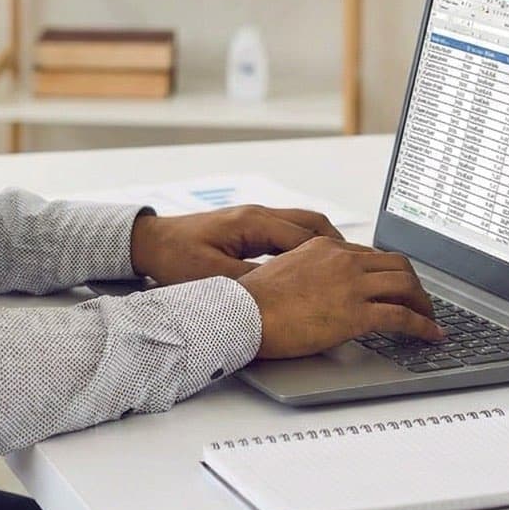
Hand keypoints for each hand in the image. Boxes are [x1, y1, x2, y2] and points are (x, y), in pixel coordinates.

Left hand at [129, 205, 342, 285]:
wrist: (149, 242)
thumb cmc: (175, 256)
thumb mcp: (213, 276)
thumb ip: (250, 283)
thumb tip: (284, 294)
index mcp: (253, 222)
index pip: (307, 234)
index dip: (335, 254)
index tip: (355, 272)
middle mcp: (258, 215)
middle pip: (312, 223)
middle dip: (339, 245)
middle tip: (359, 270)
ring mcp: (253, 220)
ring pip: (302, 227)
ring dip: (323, 246)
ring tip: (343, 271)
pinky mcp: (247, 230)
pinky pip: (287, 234)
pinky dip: (304, 249)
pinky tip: (310, 271)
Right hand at [238, 236, 444, 358]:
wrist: (243, 312)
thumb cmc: (253, 298)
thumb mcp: (284, 270)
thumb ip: (307, 272)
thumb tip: (316, 288)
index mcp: (324, 247)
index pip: (369, 255)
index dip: (387, 272)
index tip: (395, 285)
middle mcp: (342, 260)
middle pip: (396, 264)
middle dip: (414, 283)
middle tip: (420, 301)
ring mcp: (351, 285)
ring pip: (405, 285)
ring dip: (424, 303)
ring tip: (430, 319)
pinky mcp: (355, 314)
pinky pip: (401, 316)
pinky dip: (422, 326)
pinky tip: (430, 335)